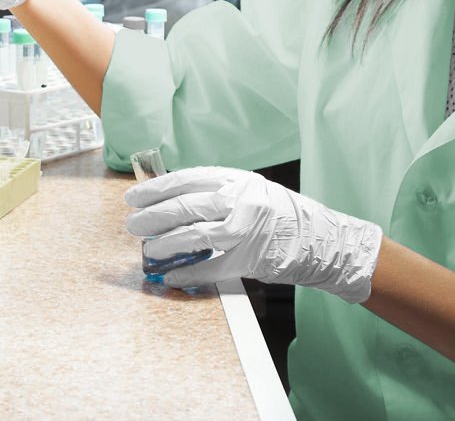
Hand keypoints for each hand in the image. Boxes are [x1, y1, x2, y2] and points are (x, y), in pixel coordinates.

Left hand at [124, 167, 383, 303]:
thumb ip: (216, 192)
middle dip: (153, 218)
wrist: (322, 239)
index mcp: (237, 179)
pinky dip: (189, 272)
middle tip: (133, 226)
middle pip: (186, 207)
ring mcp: (246, 230)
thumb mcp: (250, 190)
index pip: (187, 179)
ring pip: (195, 236)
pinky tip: (171, 275)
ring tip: (148, 251)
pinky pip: (212, 267)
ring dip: (166, 245)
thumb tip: (172, 199)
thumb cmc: (282, 214)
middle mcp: (241, 201)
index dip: (156, 189)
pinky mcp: (251, 259)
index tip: (135, 197)